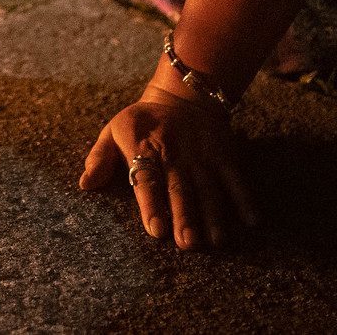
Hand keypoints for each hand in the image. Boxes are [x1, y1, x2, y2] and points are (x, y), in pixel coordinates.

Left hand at [80, 86, 257, 249]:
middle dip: (185, 217)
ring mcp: (202, 156)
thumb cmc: (143, 121)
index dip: (151, 204)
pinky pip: (235, 178)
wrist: (184, 93)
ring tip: (216, 241)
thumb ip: (99, 158)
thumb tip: (84, 185)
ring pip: (208, 188)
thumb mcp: (114, 130)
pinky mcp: (223, 155)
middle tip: (188, 244)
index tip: (156, 230)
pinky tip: (251, 220)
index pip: (147, 179)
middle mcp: (175, 155)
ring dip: (213, 215)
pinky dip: (244, 198)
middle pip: (180, 189)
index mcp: (145, 150)